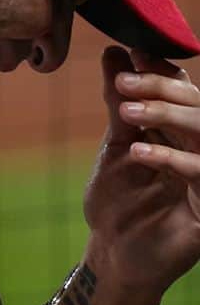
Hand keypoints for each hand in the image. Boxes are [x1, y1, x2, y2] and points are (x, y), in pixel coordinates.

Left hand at [83, 45, 199, 297]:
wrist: (113, 252)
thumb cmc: (117, 199)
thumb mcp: (117, 143)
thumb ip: (120, 102)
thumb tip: (115, 53)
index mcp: (182, 134)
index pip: (184, 91)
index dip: (161, 71)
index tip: (130, 52)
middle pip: (198, 105)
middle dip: (161, 88)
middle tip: (124, 81)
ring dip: (167, 115)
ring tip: (127, 110)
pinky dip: (173, 159)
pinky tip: (140, 151)